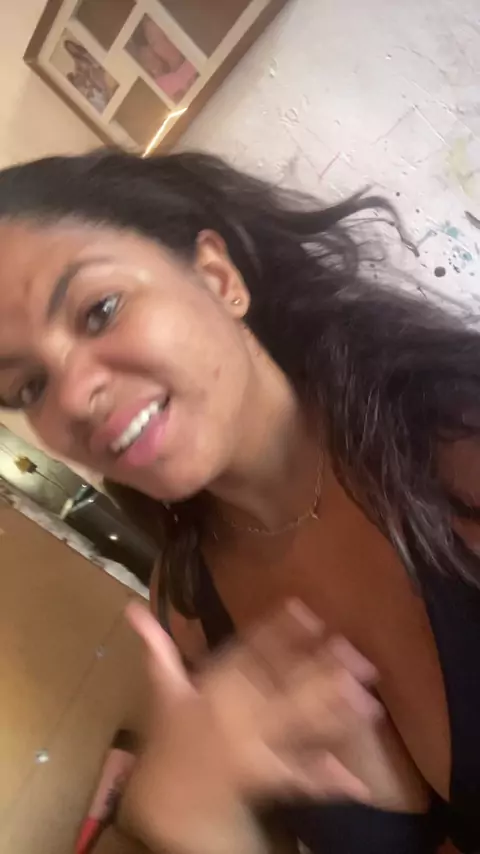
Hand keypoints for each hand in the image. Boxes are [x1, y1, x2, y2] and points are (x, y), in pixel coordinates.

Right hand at [120, 601, 380, 852]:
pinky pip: (299, 777)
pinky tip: (358, 781)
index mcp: (214, 688)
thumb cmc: (169, 739)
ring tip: (370, 700)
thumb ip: (156, 648)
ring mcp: (254, 747)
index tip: (305, 608)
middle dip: (319, 670)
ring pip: (297, 727)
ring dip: (333, 715)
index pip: (248, 652)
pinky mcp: (266, 778)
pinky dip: (327, 780)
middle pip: (283, 688)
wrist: (167, 802)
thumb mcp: (162, 691)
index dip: (277, 629)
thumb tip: (131, 607)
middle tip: (354, 651)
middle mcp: (237, 715)